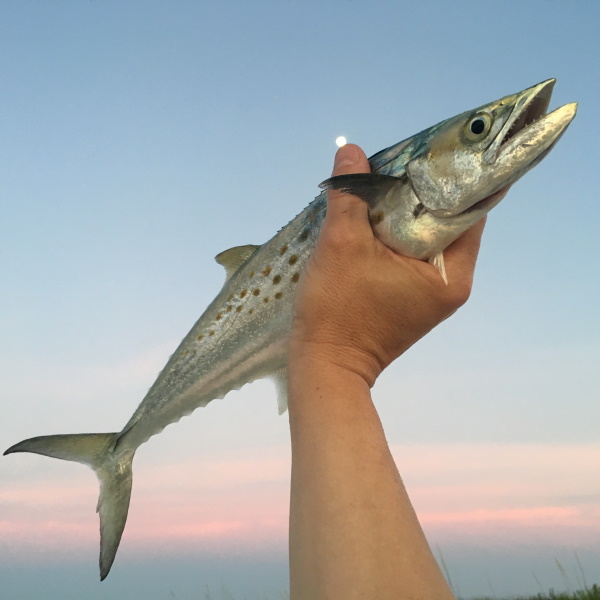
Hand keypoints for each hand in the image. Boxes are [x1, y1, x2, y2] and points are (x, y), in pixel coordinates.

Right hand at [290, 143, 484, 386]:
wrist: (324, 367)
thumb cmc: (338, 309)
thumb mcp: (341, 245)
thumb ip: (350, 194)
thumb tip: (352, 151)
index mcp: (452, 274)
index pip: (468, 210)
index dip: (450, 177)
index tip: (431, 149)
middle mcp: (452, 283)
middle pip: (445, 222)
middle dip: (421, 191)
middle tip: (398, 160)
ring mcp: (431, 294)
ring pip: (424, 237)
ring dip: (403, 212)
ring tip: (380, 182)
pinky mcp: (410, 299)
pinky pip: (409, 254)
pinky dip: (394, 234)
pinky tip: (371, 215)